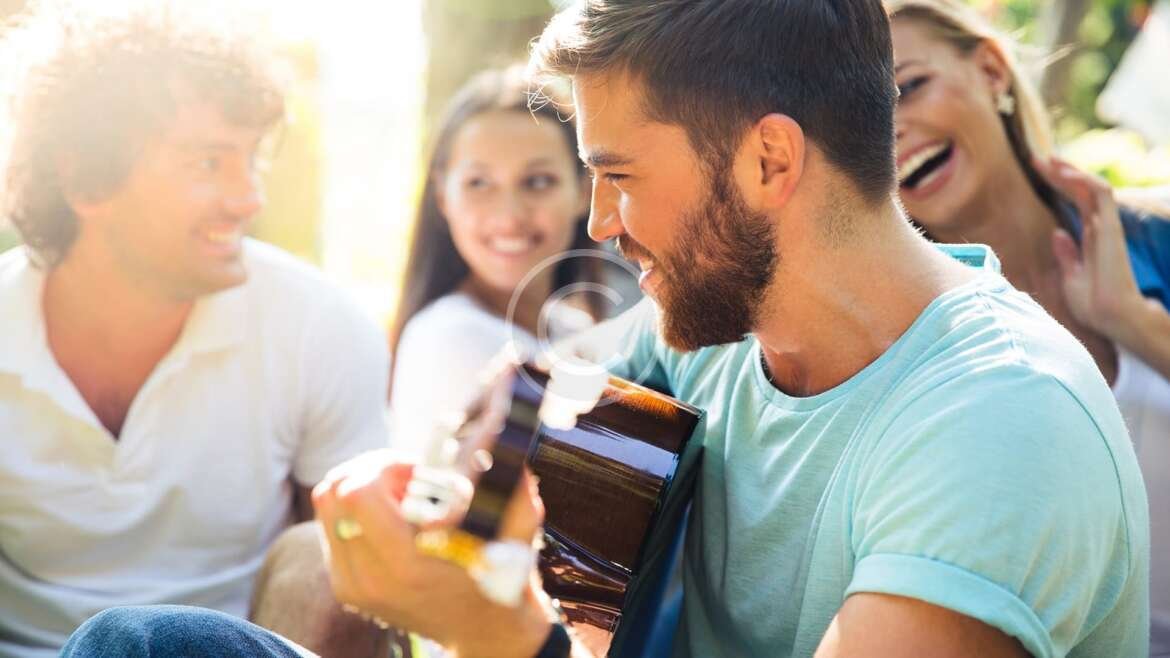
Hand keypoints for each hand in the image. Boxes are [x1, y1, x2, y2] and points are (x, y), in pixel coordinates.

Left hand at [311, 449, 553, 657]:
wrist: (483, 628)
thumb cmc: (502, 573)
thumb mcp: (515, 528)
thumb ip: (508, 483)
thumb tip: (500, 433)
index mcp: (406, 564)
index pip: (356, 493)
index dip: (384, 466)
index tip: (415, 471)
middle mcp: (369, 578)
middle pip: (332, 491)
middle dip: (369, 470)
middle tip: (406, 478)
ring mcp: (352, 585)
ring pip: (327, 505)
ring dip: (362, 488)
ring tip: (401, 498)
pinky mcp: (345, 586)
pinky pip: (332, 526)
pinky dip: (358, 511)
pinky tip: (393, 518)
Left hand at [1035, 156, 1147, 340]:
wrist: (1110, 316)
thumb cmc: (1093, 303)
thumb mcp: (1071, 276)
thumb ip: (1067, 254)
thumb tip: (1057, 233)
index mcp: (1090, 238)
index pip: (1076, 203)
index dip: (1058, 186)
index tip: (1037, 173)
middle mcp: (1100, 228)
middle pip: (1081, 191)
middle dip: (1060, 173)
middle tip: (1038, 158)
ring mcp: (1107, 227)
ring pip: (1092, 187)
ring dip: (1071, 171)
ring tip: (1049, 160)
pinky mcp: (1111, 228)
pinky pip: (1101, 194)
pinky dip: (1084, 180)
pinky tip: (1066, 172)